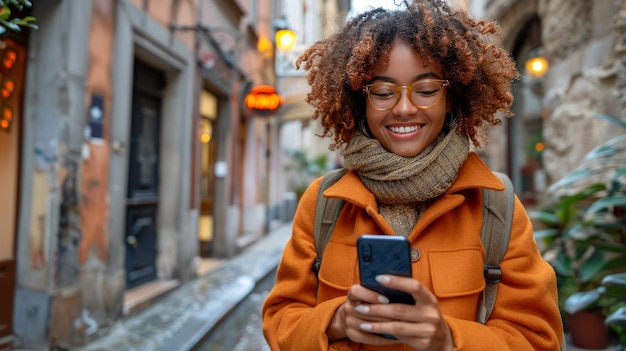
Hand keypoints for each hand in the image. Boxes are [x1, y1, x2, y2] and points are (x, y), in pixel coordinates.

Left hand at [327, 275, 453, 350]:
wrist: (442, 340)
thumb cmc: (425, 315)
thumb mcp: (422, 303)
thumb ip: (407, 295)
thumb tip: (380, 283)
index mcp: (429, 299)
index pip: (414, 286)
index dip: (397, 282)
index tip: (379, 278)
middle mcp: (430, 314)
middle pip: (400, 309)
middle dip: (377, 308)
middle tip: (360, 307)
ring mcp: (428, 329)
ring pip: (397, 326)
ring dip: (377, 324)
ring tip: (362, 322)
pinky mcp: (423, 342)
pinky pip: (399, 337)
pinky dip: (384, 333)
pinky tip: (372, 330)